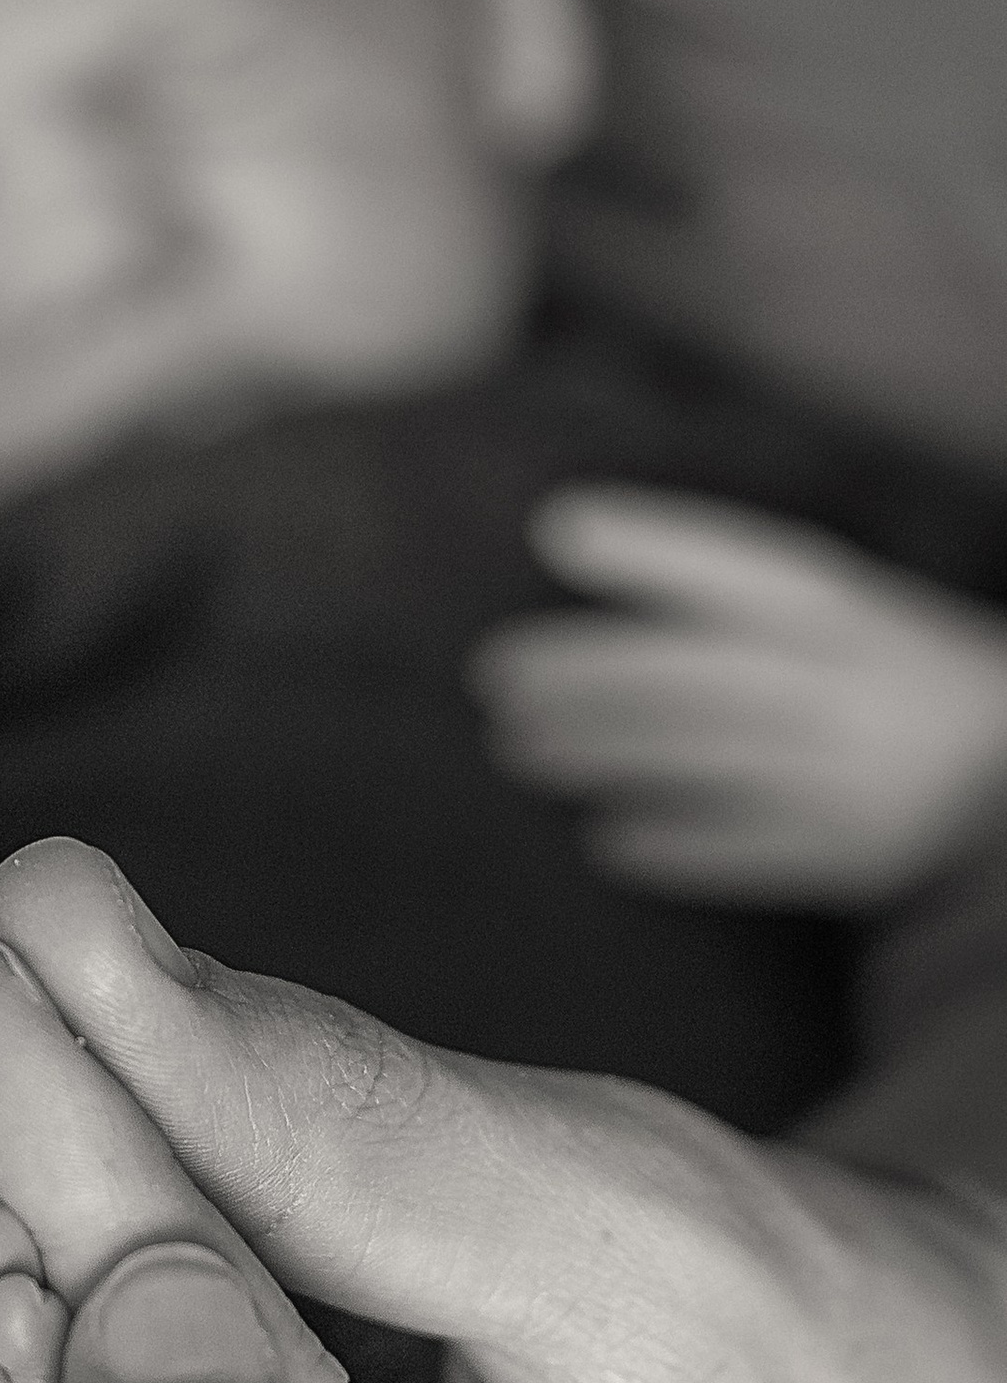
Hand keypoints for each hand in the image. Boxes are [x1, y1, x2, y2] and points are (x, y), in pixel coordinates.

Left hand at [473, 488, 1006, 906]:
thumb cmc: (888, 678)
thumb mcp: (841, 614)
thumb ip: (731, 598)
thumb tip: (571, 552)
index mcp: (850, 611)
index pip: (743, 563)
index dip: (651, 544)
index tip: (554, 526)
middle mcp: (849, 685)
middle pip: (702, 669)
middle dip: (590, 671)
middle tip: (494, 676)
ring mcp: (852, 773)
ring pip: (711, 757)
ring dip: (606, 752)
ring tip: (519, 747)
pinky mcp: (855, 856)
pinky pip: (751, 853)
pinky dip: (676, 846)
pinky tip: (604, 840)